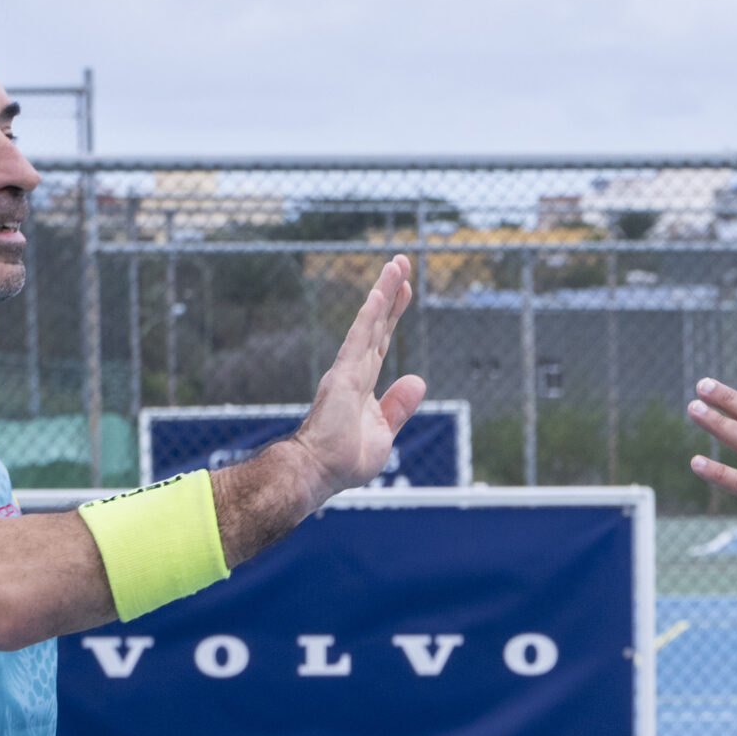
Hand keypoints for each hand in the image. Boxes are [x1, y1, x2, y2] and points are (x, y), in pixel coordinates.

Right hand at [288, 253, 427, 497]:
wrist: (319, 474)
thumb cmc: (345, 460)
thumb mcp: (383, 432)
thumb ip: (398, 406)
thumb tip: (417, 380)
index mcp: (363, 384)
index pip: (381, 341)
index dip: (393, 315)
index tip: (405, 289)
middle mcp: (354, 371)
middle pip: (377, 324)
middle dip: (390, 292)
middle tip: (401, 262)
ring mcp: (348, 372)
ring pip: (369, 324)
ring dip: (383, 293)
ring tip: (397, 264)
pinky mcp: (343, 378)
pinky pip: (358, 341)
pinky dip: (369, 318)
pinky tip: (379, 296)